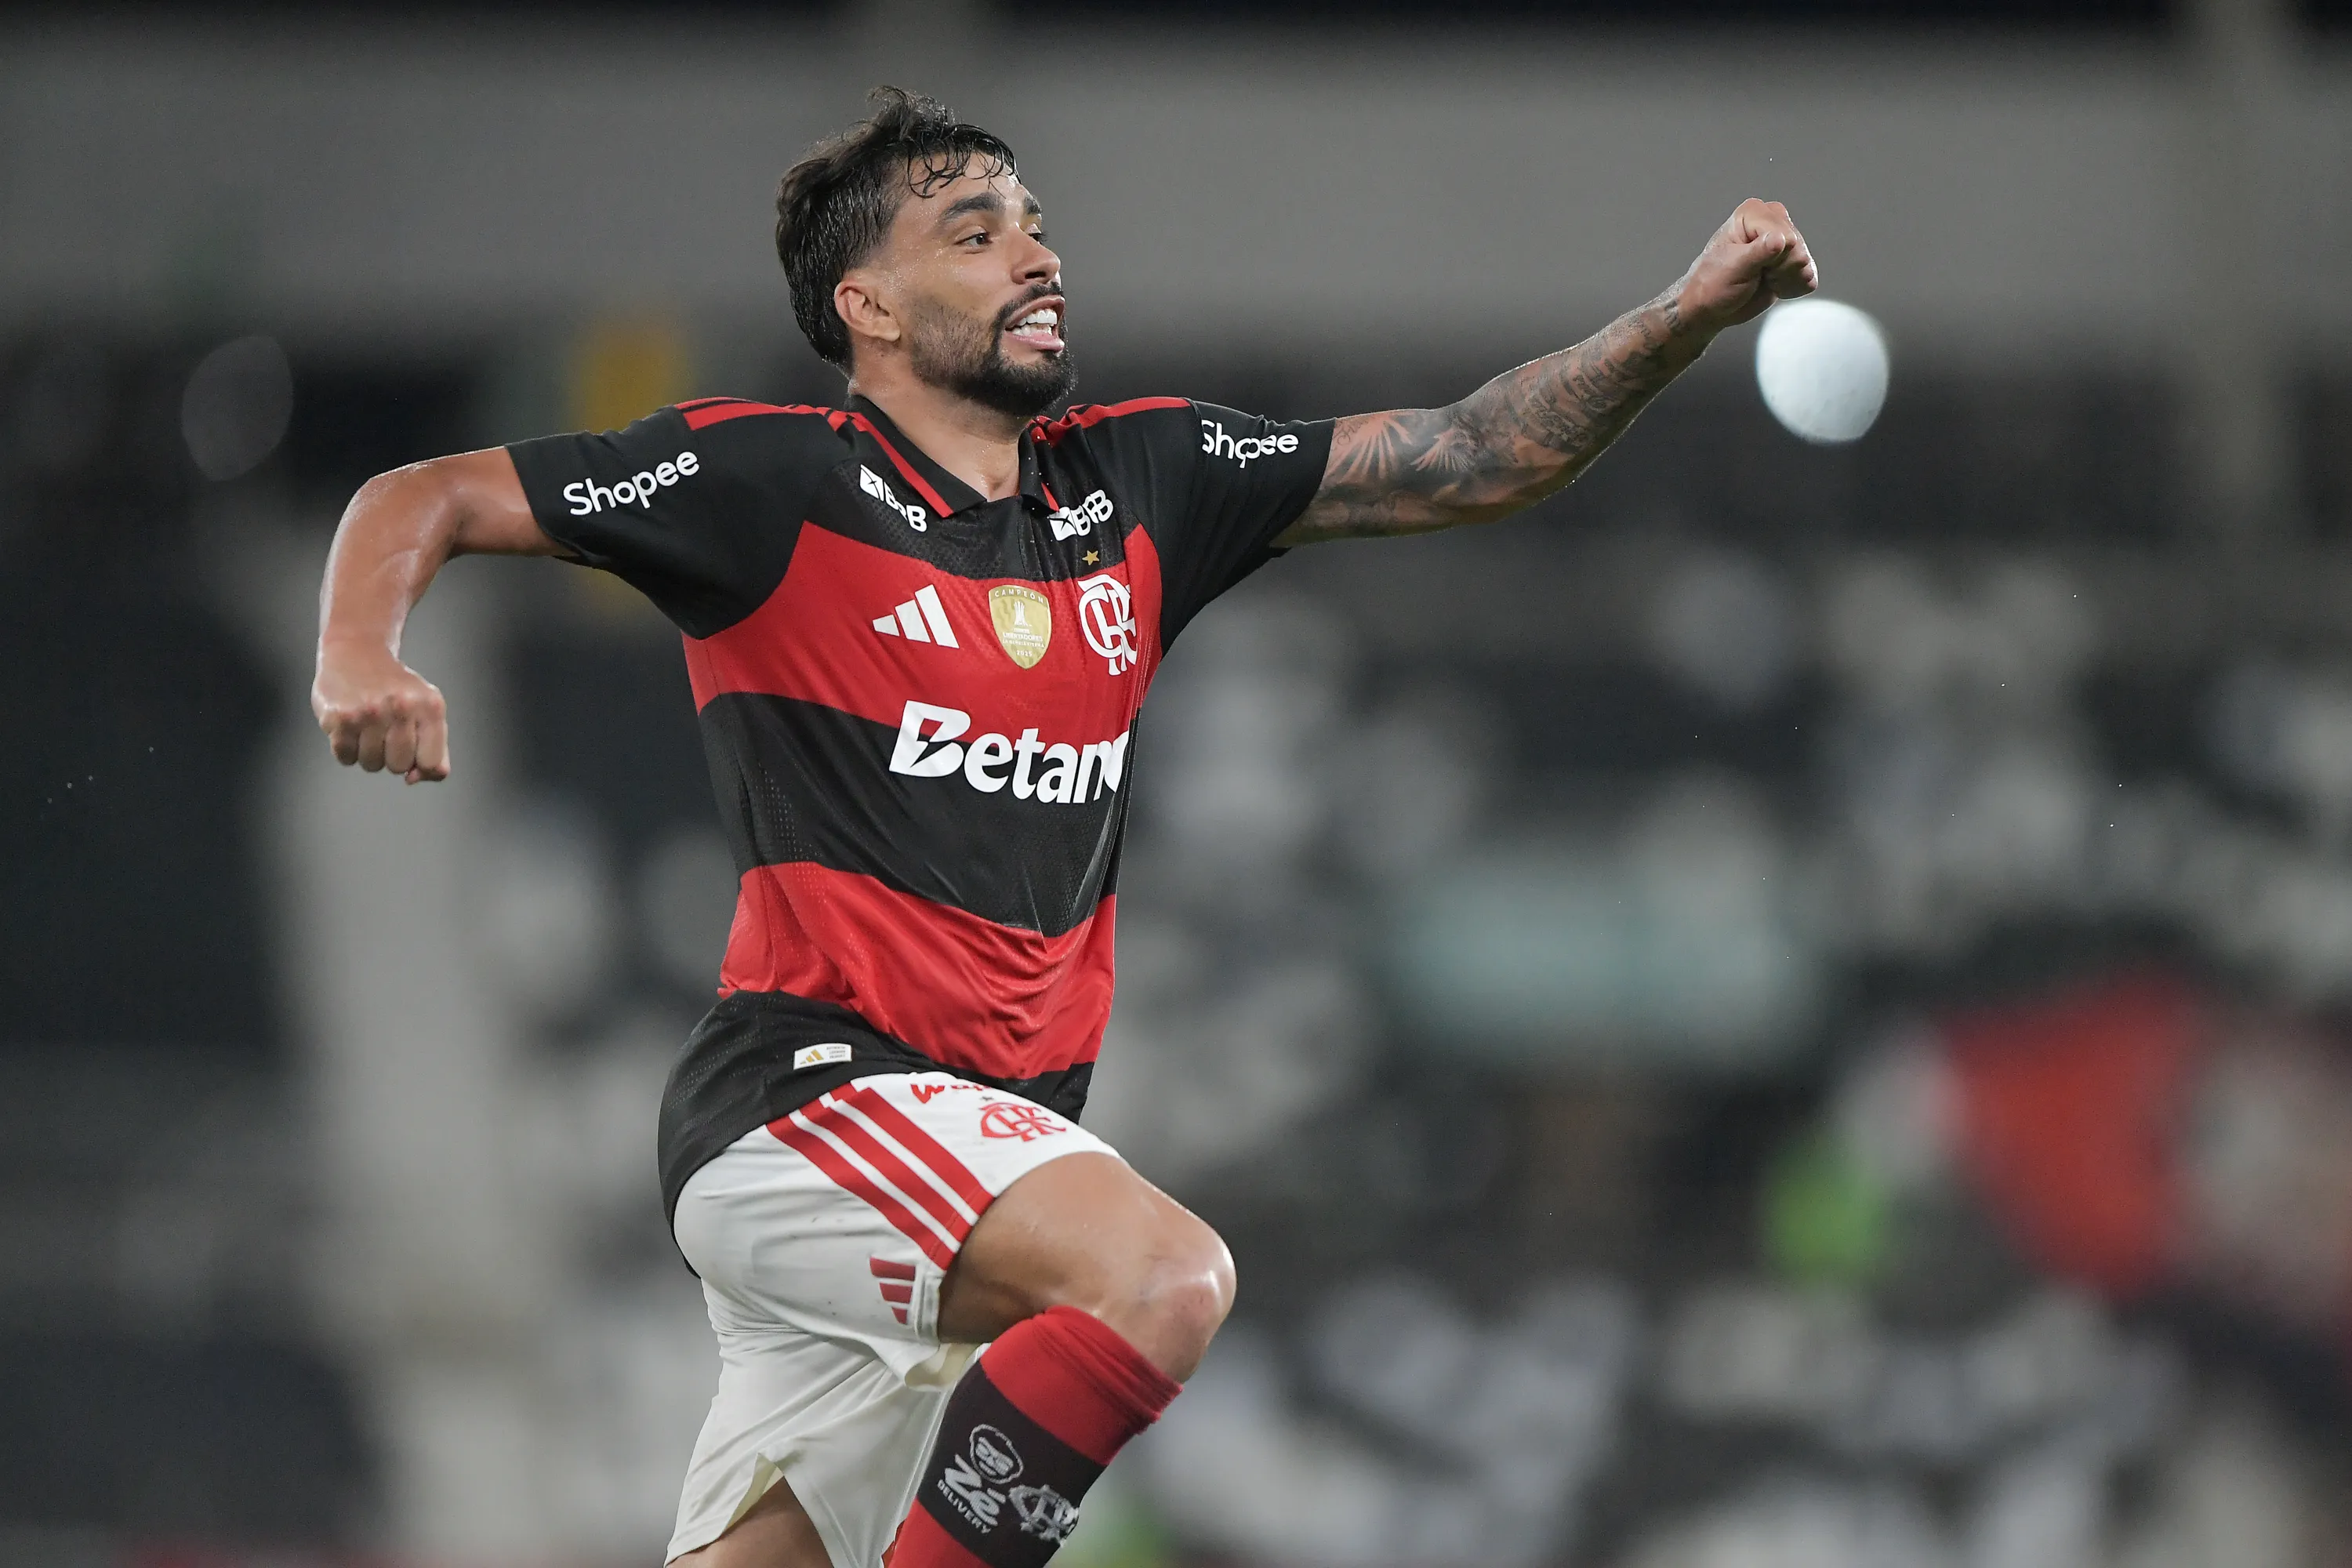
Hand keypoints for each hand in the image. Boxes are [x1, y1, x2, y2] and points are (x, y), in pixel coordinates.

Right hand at [313, 641, 449, 783]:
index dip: (420, 766)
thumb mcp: (429, 711)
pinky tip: (350, 727)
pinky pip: (345, 757)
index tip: (413, 753)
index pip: (431, 764)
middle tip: (386, 731)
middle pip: (399, 766)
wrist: (358, 651)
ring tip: (367, 727)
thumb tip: (413, 779)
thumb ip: (435, 751)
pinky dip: (347, 750)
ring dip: (368, 753)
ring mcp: (368, 712)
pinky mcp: (339, 717)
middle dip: (392, 756)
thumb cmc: (399, 689)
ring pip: (371, 765)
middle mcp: (401, 707)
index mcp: (430, 707)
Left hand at [1673, 198, 1817, 335]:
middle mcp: (1773, 221)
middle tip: (1756, 274)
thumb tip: (1781, 240)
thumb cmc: (1712, 285)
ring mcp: (1784, 240)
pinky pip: (1809, 277)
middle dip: (1779, 271)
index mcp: (1754, 213)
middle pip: (1799, 251)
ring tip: (1761, 278)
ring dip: (1784, 280)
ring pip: (1806, 265)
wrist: (1711, 306)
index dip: (1773, 259)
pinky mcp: (1792, 260)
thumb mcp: (1732, 268)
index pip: (1787, 238)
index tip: (1750, 267)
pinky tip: (1771, 284)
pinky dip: (1790, 287)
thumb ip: (1758, 252)